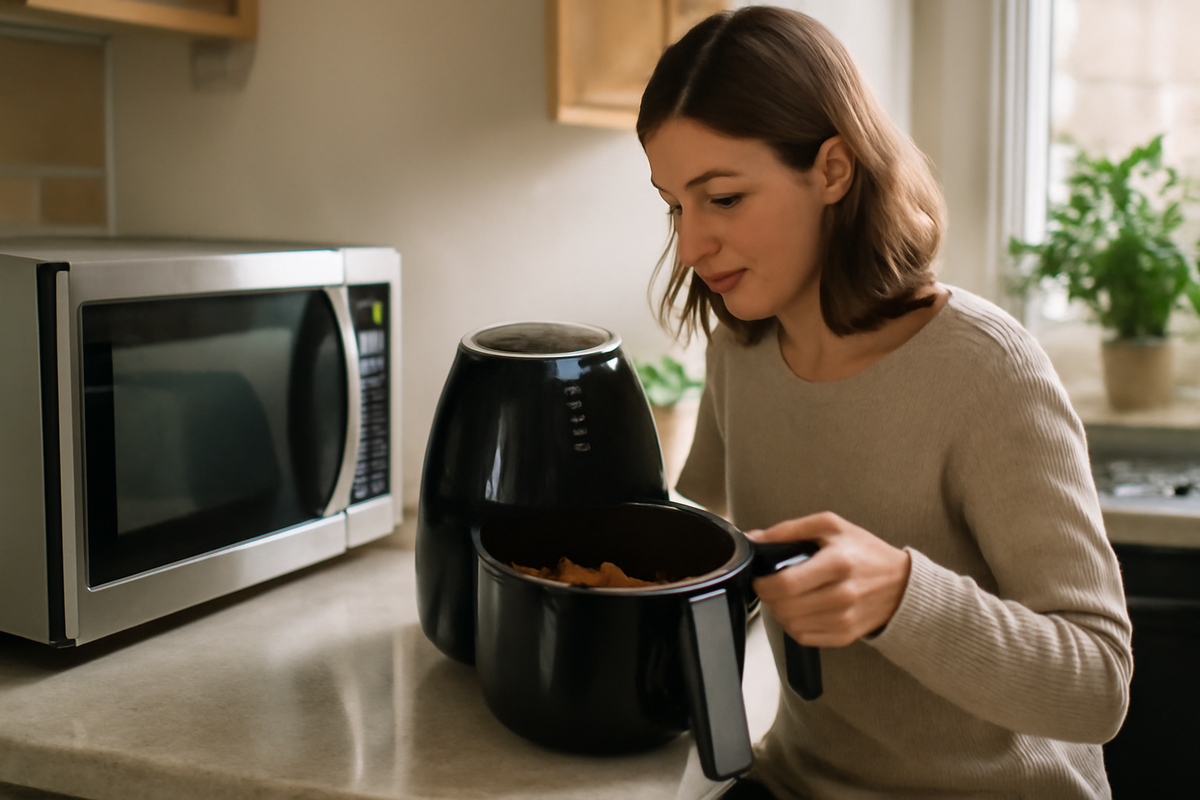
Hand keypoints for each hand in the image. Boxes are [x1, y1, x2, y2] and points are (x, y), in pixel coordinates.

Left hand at [747, 511, 911, 647]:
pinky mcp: (844, 636)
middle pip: (784, 607)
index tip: (761, 578)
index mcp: (837, 563)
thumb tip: (755, 538)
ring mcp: (844, 619)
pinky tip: (803, 610)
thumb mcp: (830, 526)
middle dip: (769, 597)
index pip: (784, 585)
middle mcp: (842, 595)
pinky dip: (795, 625)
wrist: (901, 584)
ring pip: (790, 624)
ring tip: (790, 596)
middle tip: (774, 585)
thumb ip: (789, 530)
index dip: (763, 583)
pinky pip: (803, 637)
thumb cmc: (864, 552)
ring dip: (781, 611)